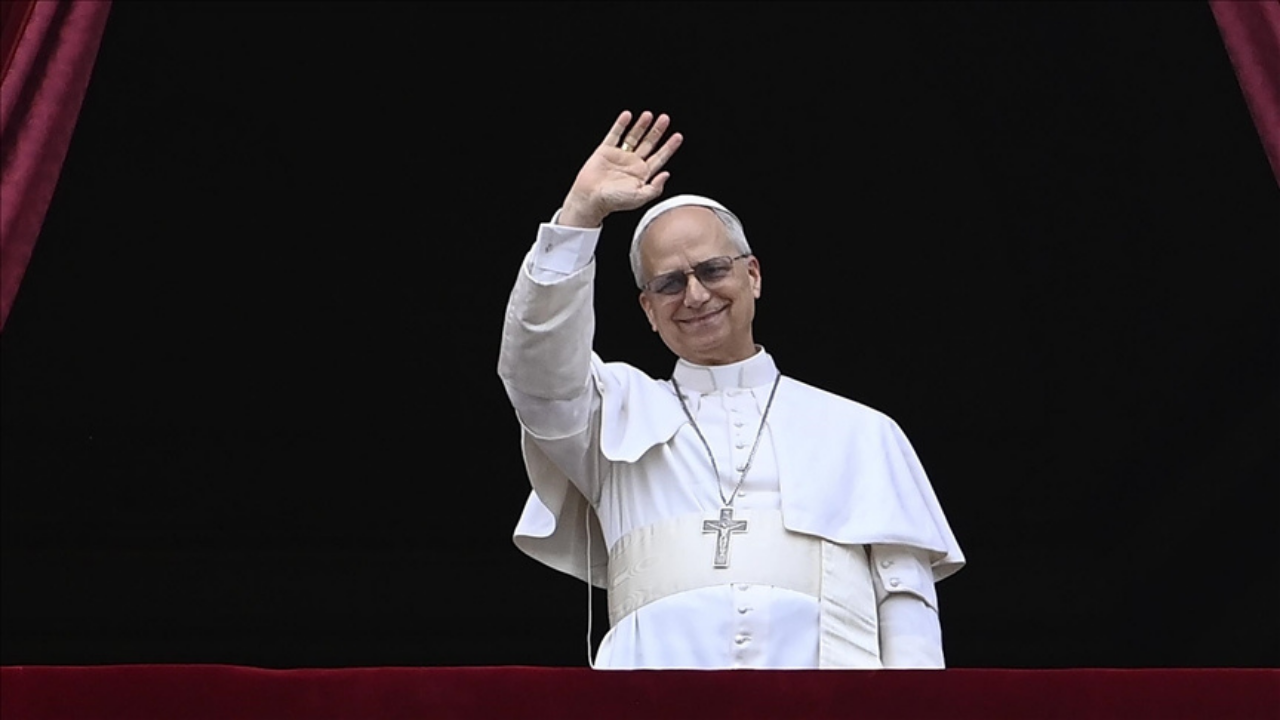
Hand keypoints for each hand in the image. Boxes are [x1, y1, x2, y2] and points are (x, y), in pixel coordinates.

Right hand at [559, 110, 682, 227]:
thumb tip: (666, 175)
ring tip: (649, 115)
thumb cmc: (613, 201)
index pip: (659, 157)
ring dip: (642, 125)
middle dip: (657, 131)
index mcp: (642, 174)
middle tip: (665, 119)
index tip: (678, 136)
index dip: (669, 147)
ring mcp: (619, 156)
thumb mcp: (639, 198)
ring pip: (634, 137)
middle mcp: (632, 164)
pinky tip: (627, 116)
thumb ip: (655, 188)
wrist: (590, 198)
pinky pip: (615, 134)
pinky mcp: (605, 151)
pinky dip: (621, 125)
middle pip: (649, 144)